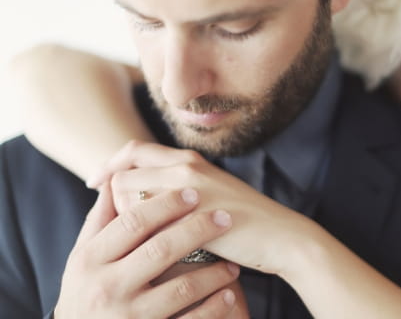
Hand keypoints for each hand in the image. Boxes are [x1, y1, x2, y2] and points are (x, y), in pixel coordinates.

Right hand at [54, 185, 241, 318]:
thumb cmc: (86, 292)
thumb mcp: (83, 259)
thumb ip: (100, 222)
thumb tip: (114, 179)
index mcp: (90, 260)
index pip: (133, 222)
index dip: (166, 203)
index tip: (194, 192)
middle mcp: (107, 288)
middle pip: (161, 249)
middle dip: (197, 229)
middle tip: (225, 217)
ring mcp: (129, 316)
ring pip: (182, 287)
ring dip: (214, 273)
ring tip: (233, 263)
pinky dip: (213, 307)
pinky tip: (229, 294)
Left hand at [88, 140, 319, 277]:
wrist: (280, 236)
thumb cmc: (243, 220)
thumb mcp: (209, 192)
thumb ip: (177, 186)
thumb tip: (140, 194)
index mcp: (189, 158)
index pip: (132, 151)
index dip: (109, 166)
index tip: (97, 184)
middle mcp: (185, 166)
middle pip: (122, 174)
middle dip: (113, 198)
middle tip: (117, 222)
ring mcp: (189, 190)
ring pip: (128, 198)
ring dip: (127, 219)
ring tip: (145, 237)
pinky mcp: (192, 216)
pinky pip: (146, 223)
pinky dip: (142, 236)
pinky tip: (157, 248)